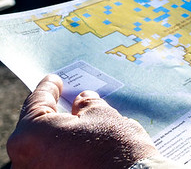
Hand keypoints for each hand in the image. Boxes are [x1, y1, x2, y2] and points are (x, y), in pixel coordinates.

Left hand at [7, 75, 158, 168]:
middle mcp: (25, 160)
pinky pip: (53, 161)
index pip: (36, 104)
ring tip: (77, 119)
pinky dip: (63, 150)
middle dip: (53, 112)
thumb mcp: (102, 115)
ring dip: (59, 133)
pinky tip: (79, 141)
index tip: (54, 81)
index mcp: (31, 136)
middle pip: (37, 128)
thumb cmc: (114, 148)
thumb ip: (87, 105)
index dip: (48, 89)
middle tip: (66, 98)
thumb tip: (82, 102)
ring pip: (45, 147)